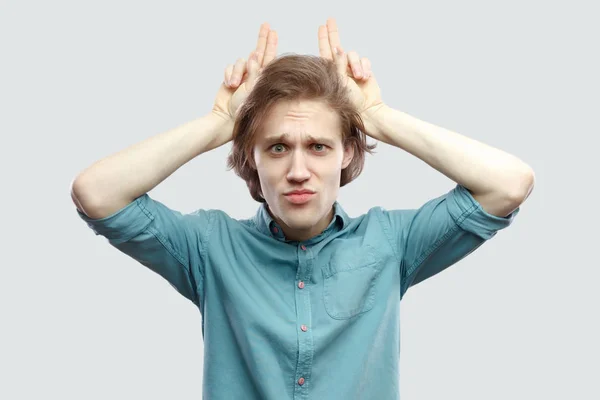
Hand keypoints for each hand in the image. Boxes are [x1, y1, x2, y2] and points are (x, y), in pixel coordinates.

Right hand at [212, 22, 277, 123]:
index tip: (273, 32)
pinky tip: (229, 85)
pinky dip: (228, 74)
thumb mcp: (252, 89)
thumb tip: (255, 55)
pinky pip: (230, 67)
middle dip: (262, 39)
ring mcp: (242, 75)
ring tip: (234, 85)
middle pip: (259, 52)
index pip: (269, 57)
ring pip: (241, 61)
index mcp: (263, 78)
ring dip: (236, 71)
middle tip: (266, 26)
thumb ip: (254, 71)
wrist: (225, 117)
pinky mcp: (231, 76)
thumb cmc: (242, 107)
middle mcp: (254, 75)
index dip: (271, 44)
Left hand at [318, 18, 385, 138]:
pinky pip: (364, 60)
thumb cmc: (349, 101)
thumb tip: (337, 46)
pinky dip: (365, 67)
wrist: (367, 110)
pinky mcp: (364, 70)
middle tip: (330, 20)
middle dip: (334, 33)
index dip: (323, 38)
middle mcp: (341, 68)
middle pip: (337, 46)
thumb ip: (337, 63)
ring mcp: (353, 69)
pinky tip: (365, 78)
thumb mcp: (339, 82)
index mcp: (331, 71)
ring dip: (356, 65)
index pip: (325, 51)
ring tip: (359, 78)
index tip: (322, 26)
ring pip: (353, 55)